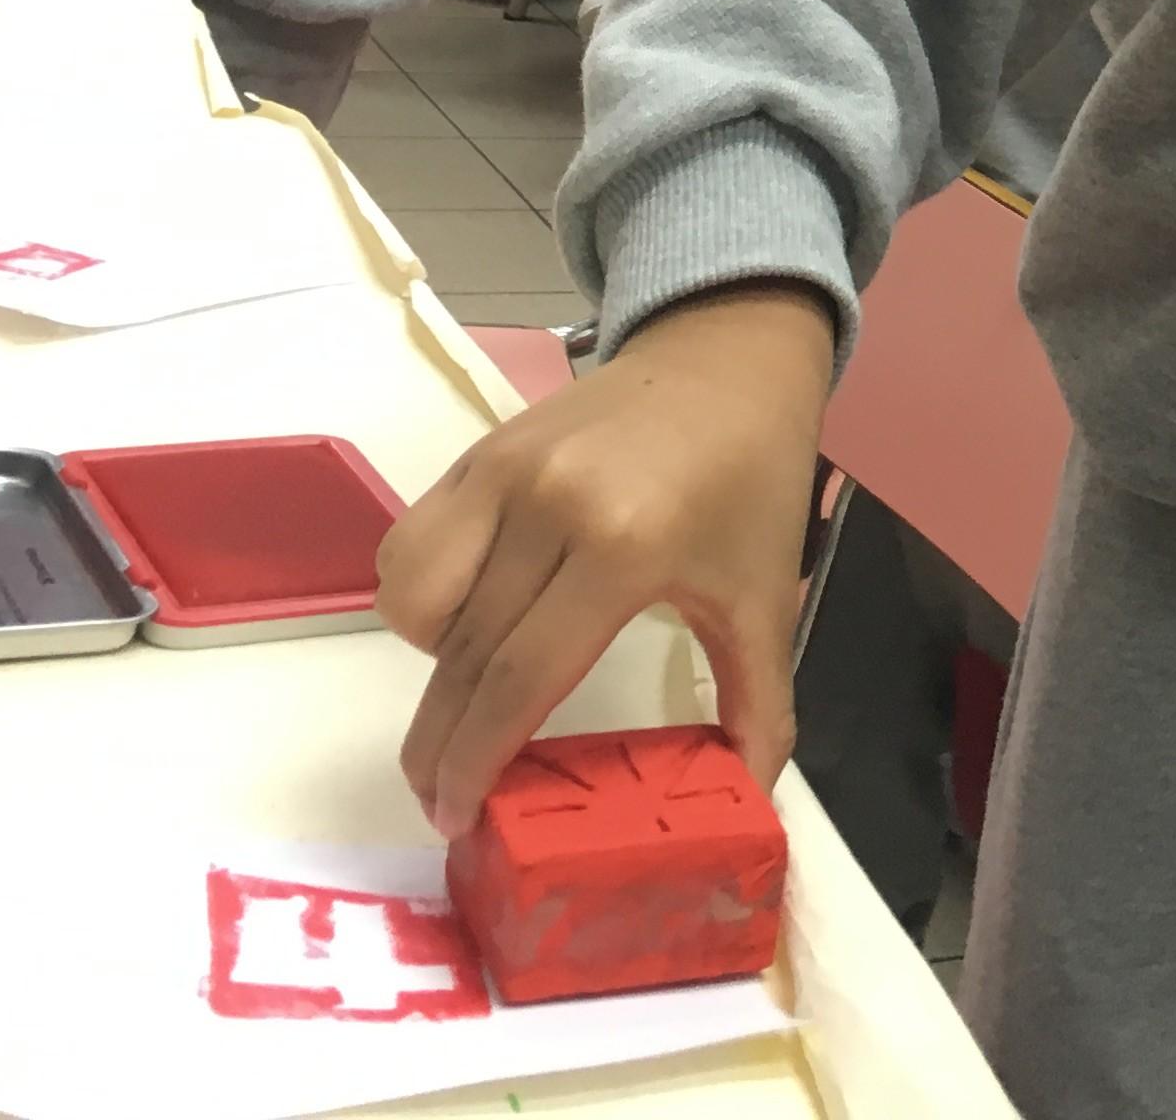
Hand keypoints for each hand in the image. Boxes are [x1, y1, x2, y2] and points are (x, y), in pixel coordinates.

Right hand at [377, 281, 835, 837]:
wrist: (727, 359)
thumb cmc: (749, 479)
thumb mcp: (765, 595)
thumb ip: (759, 704)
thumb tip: (749, 800)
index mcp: (623, 545)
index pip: (521, 677)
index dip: (479, 759)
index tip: (457, 817)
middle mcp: (547, 505)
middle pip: (462, 656)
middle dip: (439, 743)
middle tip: (441, 797)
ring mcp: (501, 471)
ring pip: (415, 599)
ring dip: (433, 664)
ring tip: (480, 686)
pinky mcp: (477, 452)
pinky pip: (410, 546)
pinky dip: (424, 597)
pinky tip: (478, 614)